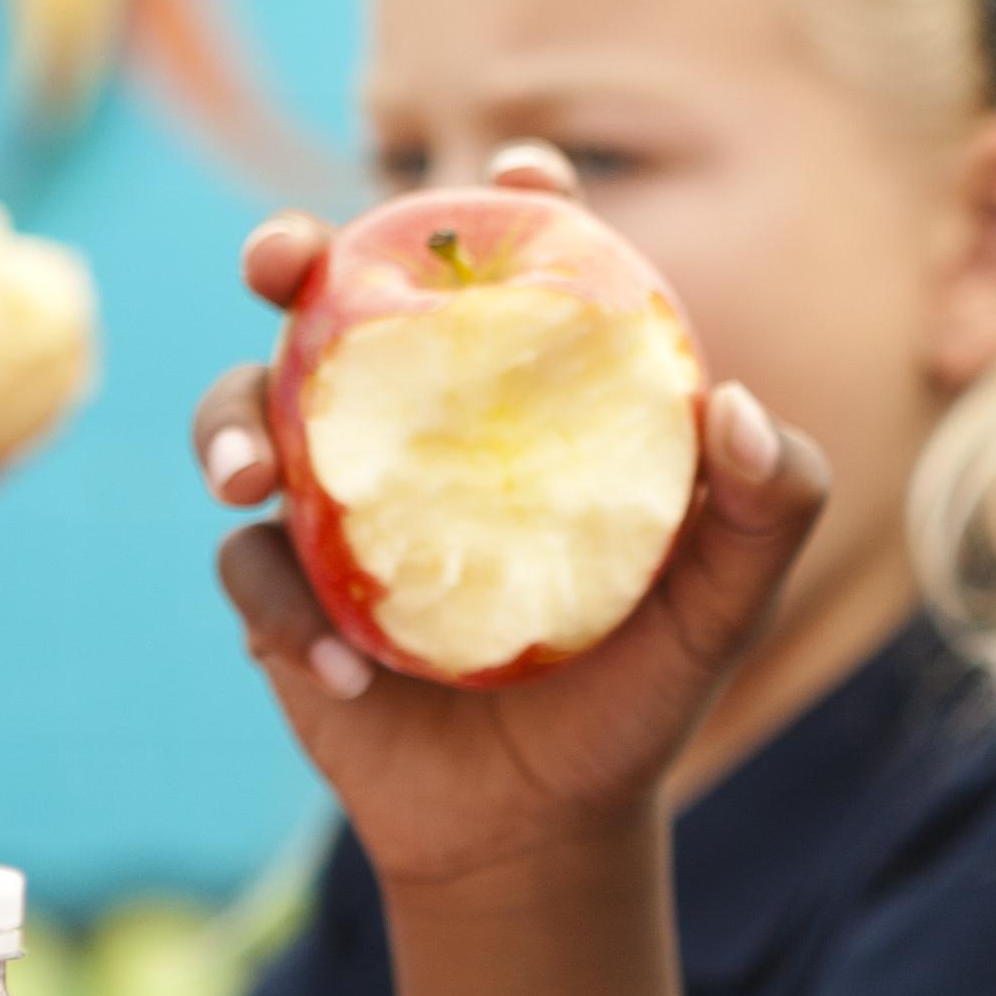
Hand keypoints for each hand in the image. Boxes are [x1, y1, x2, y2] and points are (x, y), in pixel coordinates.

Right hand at [194, 148, 831, 894]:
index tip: (523, 169)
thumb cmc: (637, 687)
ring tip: (246, 476)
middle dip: (290, 253)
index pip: (511, 266)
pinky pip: (246, 565)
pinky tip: (347, 671)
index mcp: (522, 393)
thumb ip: (770, 510)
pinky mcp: (279, 585)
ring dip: (225, 422)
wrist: (542, 826)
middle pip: (331, 300)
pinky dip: (283, 608)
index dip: (512, 200)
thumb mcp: (724, 607)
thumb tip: (742, 409)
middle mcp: (416, 418)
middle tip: (281, 260)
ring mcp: (333, 496)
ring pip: (245, 407)